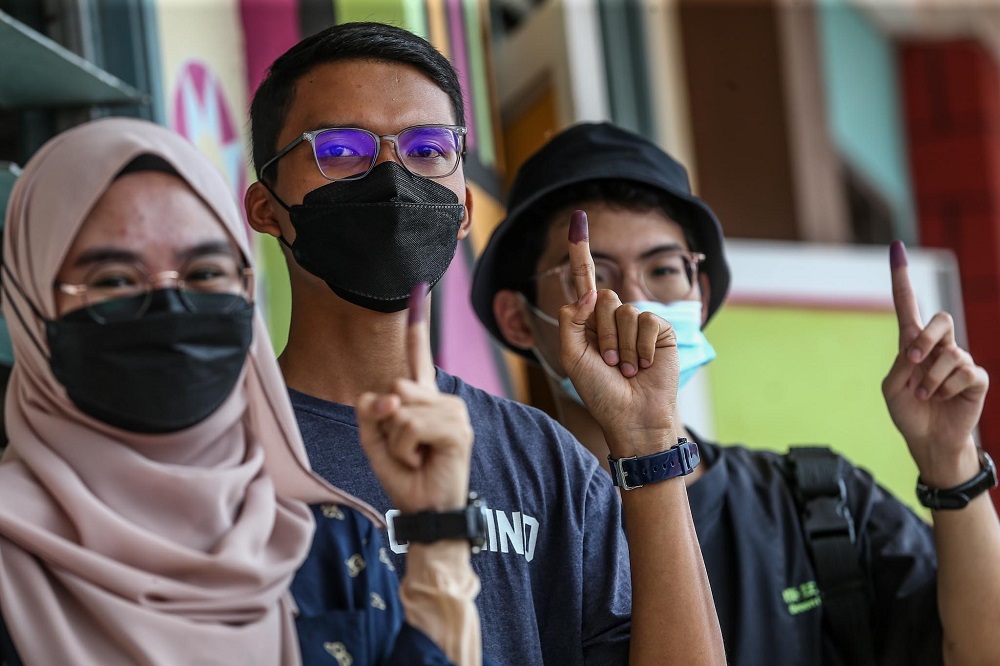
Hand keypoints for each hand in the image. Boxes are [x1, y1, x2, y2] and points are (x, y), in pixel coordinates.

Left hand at [357, 283, 472, 512]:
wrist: (426, 512)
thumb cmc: (404, 477)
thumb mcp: (375, 441)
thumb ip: (372, 412)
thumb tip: (389, 394)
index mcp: (424, 400)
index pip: (418, 358)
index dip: (417, 326)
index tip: (418, 287)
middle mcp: (443, 400)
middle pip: (396, 387)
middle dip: (385, 423)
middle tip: (403, 451)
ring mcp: (453, 412)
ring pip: (400, 409)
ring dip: (395, 441)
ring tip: (414, 458)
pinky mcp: (456, 428)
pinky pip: (409, 425)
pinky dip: (403, 449)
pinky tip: (421, 461)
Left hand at [558, 210, 679, 456]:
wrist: (632, 416)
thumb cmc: (600, 392)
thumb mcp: (573, 357)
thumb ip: (572, 320)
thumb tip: (589, 290)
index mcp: (589, 323)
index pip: (584, 283)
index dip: (580, 252)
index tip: (577, 221)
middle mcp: (613, 320)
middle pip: (601, 298)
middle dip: (600, 333)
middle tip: (608, 363)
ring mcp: (638, 324)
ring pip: (622, 311)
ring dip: (620, 346)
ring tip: (625, 370)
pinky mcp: (660, 331)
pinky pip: (645, 321)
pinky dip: (640, 347)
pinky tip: (643, 366)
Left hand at [882, 241, 988, 486]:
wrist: (928, 440)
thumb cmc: (909, 412)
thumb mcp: (892, 388)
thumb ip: (900, 364)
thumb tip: (917, 348)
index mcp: (913, 344)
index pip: (908, 305)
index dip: (902, 278)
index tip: (896, 247)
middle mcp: (939, 346)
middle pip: (940, 319)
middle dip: (926, 338)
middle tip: (913, 360)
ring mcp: (960, 360)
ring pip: (948, 354)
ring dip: (930, 379)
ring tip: (926, 395)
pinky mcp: (976, 377)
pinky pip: (962, 372)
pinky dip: (946, 388)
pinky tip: (944, 398)